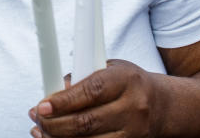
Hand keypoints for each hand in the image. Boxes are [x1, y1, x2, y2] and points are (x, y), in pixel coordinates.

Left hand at [29, 61, 163, 136]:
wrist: (162, 106)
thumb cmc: (129, 84)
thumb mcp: (109, 69)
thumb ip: (82, 77)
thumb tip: (55, 90)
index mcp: (126, 80)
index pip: (91, 91)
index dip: (63, 101)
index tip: (42, 106)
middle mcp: (133, 108)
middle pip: (86, 122)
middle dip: (54, 124)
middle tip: (37, 118)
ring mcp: (134, 133)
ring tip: (42, 130)